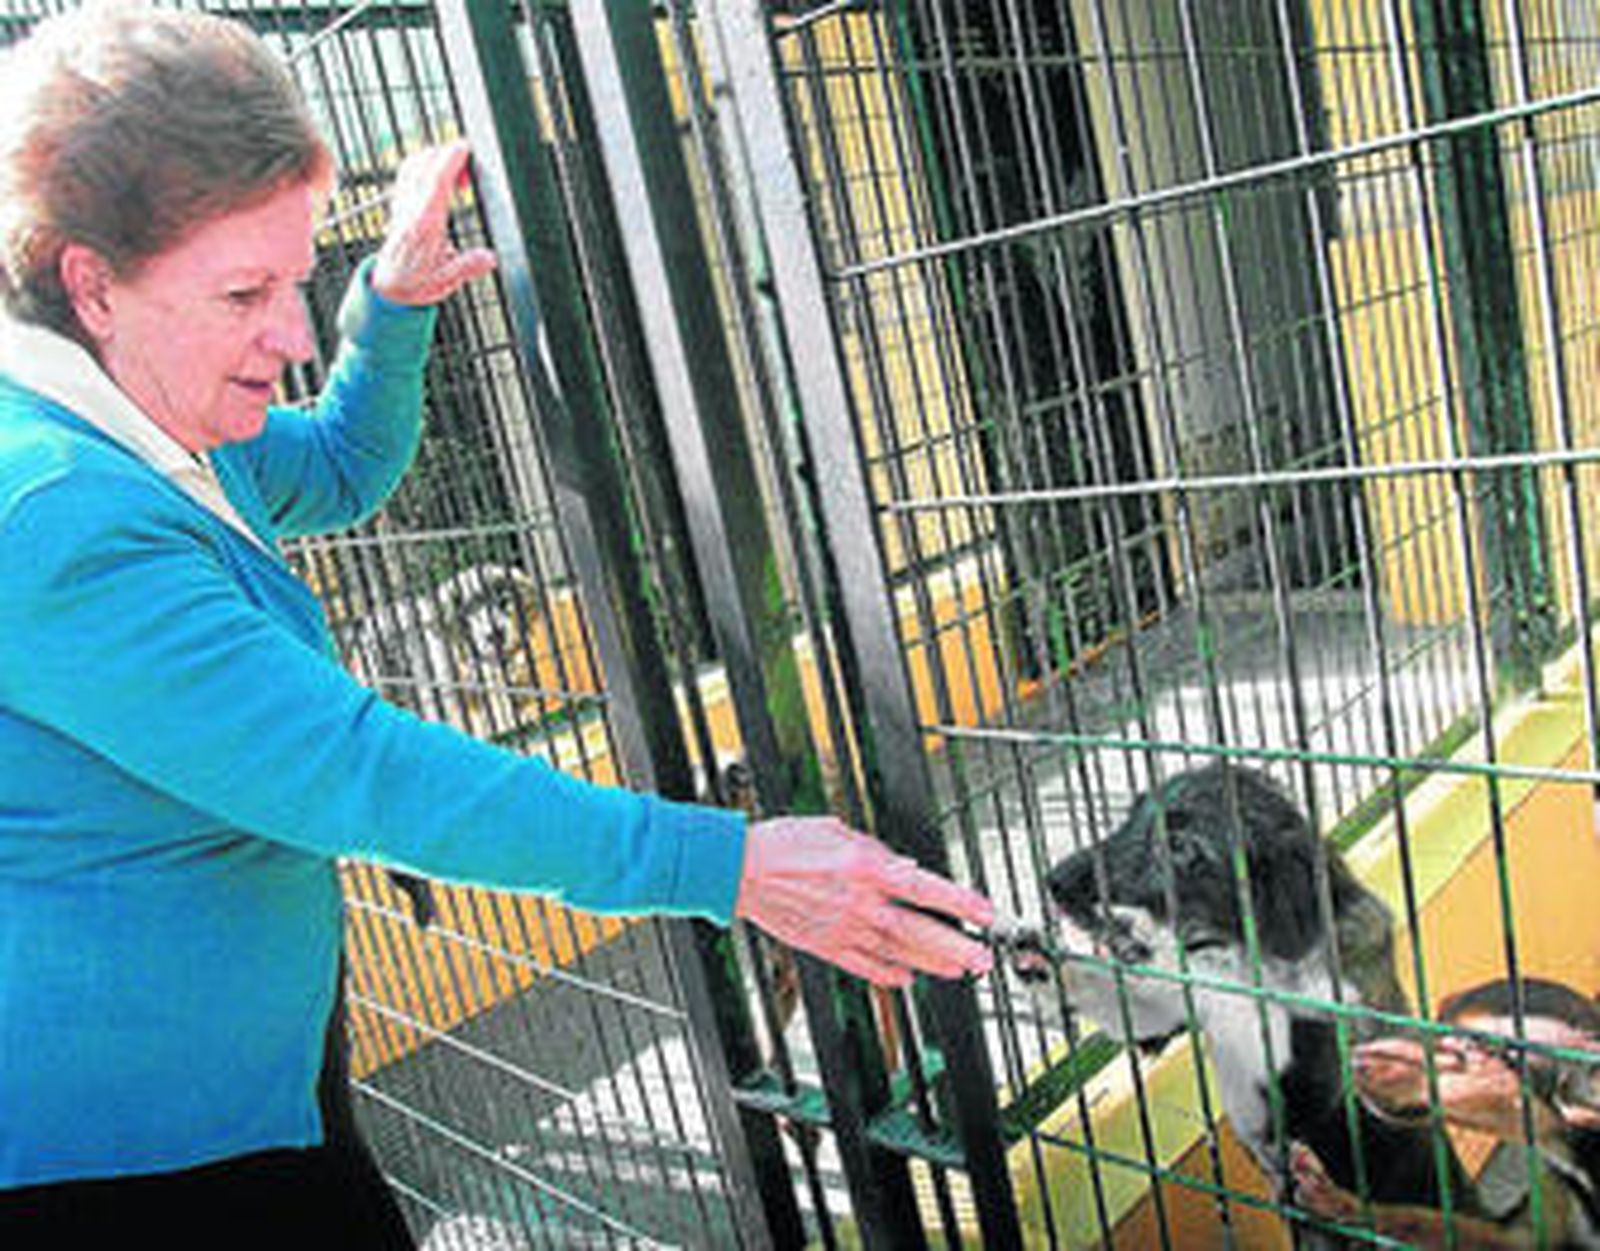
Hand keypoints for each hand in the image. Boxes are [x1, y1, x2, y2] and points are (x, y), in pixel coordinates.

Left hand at [371, 140, 496, 305]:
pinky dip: (424, 163)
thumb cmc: (415, 284)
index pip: (435, 185)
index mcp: (423, 228)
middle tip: (470, 165)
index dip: (449, 162)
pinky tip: (439, 174)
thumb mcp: (446, 282)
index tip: (463, 148)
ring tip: (457, 171)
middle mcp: (409, 211)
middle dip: (446, 154)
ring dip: (435, 157)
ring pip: (413, 166)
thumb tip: (489, 258)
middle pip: (423, 167)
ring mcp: (401, 205)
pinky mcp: (399, 204)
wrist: (387, 286)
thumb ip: (468, 268)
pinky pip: (407, 173)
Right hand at [735, 816, 994, 987]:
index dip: (960, 903)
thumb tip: (900, 864)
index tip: (985, 912)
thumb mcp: (837, 828)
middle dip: (956, 946)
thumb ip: (873, 849)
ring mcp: (843, 928)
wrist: (740, 869)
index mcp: (866, 868)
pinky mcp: (825, 945)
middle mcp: (860, 903)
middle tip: (983, 958)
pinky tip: (906, 978)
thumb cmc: (783, 843)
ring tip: (958, 971)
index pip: (926, 888)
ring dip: (932, 963)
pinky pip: (864, 965)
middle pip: (919, 930)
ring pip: (898, 952)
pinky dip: (888, 974)